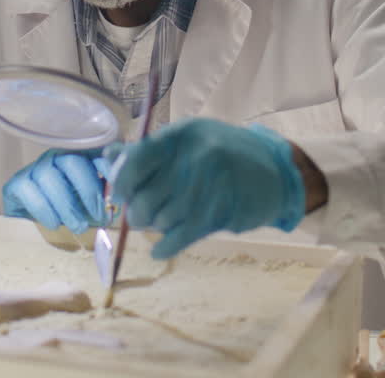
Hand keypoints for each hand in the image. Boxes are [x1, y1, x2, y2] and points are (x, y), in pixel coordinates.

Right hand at [2, 148, 110, 234]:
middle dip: (88, 190)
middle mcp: (57, 158)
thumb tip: (117, 207)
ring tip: (79, 227)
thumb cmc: (68, 214)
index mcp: (79, 158)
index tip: (118, 192)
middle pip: (72, 161)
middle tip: (99, 216)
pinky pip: (28, 189)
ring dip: (67, 204)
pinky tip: (53, 224)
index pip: (95, 153)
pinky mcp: (16, 183)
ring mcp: (35, 168)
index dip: (108, 169)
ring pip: (49, 176)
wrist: (31, 227)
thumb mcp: (90, 207)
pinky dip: (43, 208)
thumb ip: (104, 202)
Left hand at [106, 118, 305, 259]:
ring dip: (155, 226)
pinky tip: (159, 250)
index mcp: (184, 135)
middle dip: (138, 212)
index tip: (120, 195)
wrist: (276, 172)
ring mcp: (212, 186)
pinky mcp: (222, 213)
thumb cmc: (225, 154)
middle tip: (142, 215)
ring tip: (160, 222)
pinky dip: (165, 246)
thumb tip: (108, 159)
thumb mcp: (189, 141)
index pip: (138, 159)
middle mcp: (197, 157)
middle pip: (146, 196)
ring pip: (162, 219)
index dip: (122, 181)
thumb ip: (149, 151)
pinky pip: (181, 236)